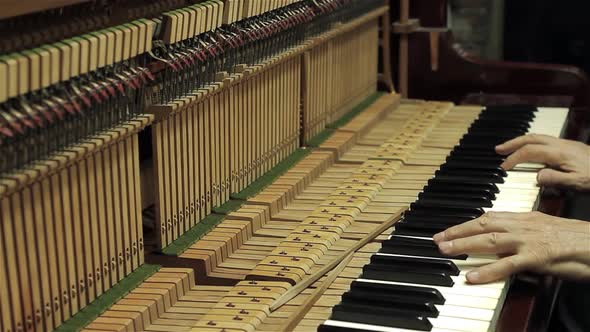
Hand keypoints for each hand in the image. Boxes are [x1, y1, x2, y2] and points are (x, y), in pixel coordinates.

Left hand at [433, 211, 589, 283]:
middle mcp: (524, 226)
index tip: (449, 229)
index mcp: (526, 218)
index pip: (489, 217)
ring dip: (464, 245)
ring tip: (445, 251)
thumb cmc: (578, 241)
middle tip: (437, 239)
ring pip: (489, 241)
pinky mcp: (538, 257)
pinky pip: (508, 265)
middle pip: (483, 226)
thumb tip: (505, 243)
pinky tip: (472, 276)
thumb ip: (524, 235)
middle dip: (457, 232)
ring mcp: (530, 241)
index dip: (466, 223)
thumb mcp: (545, 232)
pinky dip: (488, 270)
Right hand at [495, 134, 589, 190]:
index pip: (529, 152)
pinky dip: (532, 142)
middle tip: (498, 149)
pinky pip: (545, 139)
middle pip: (531, 139)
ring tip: (510, 147)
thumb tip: (536, 177)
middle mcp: (561, 145)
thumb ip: (555, 179)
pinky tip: (532, 150)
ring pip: (538, 137)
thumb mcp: (577, 184)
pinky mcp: (571, 146)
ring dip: (521, 141)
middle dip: (512, 143)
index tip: (503, 167)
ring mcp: (567, 143)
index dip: (514, 159)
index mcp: (559, 153)